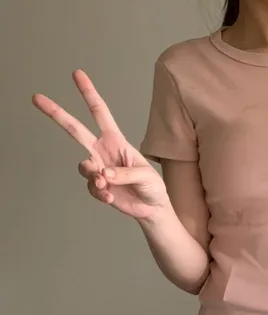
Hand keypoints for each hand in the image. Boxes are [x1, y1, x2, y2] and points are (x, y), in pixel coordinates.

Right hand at [32, 70, 168, 219]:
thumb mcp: (145, 175)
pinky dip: (100, 193)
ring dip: (93, 176)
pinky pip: (91, 187)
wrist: (152, 208)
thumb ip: (124, 173)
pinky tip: (111, 198)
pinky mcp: (97, 187)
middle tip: (37, 98)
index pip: (99, 112)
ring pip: (83, 166)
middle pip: (75, 129)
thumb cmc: (152, 186)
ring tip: (106, 184)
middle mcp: (102, 151)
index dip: (89, 93)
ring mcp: (98, 168)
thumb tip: (103, 173)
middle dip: (57, 113)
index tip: (77, 74)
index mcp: (116, 140)